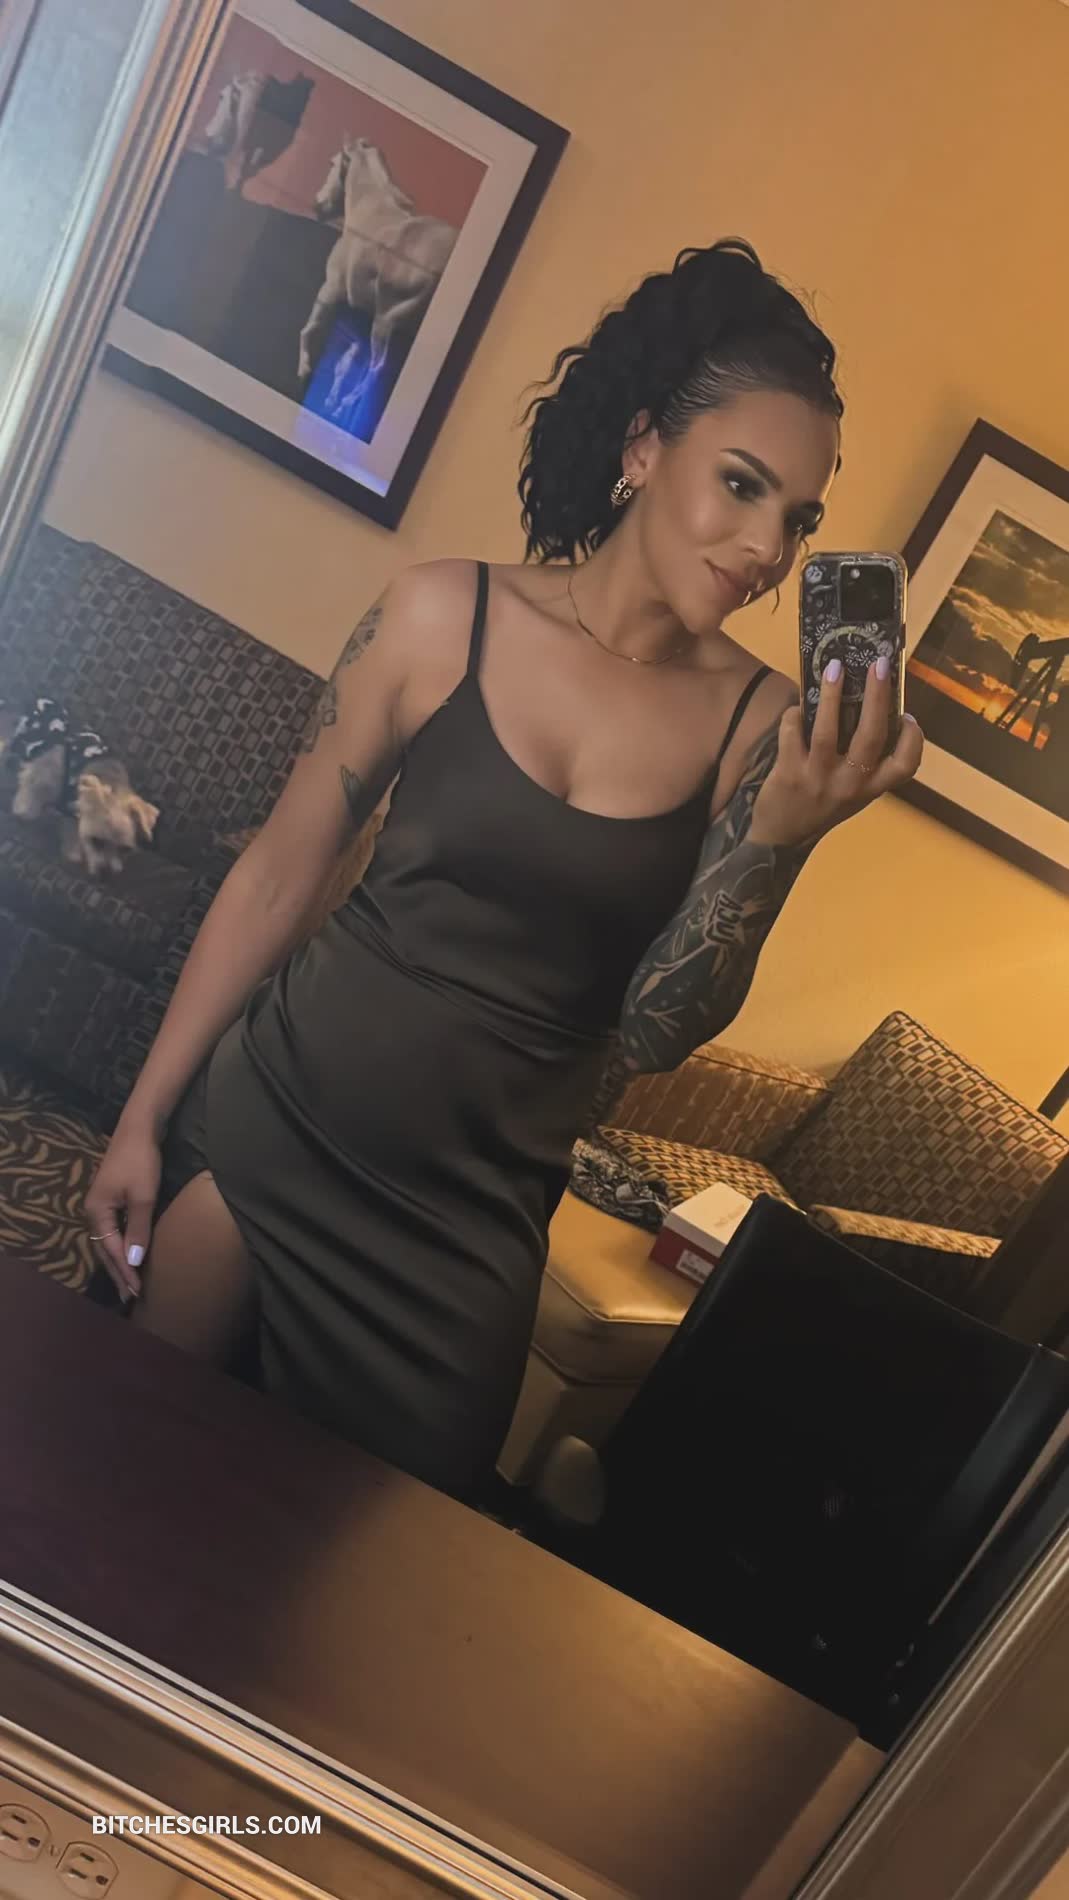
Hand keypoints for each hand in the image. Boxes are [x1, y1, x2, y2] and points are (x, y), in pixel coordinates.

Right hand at [84, 1121, 161, 1300]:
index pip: (111, 1251)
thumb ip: (138, 1230)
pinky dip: (122, 1245)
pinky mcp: (112, 1198)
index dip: (125, 1272)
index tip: (136, 1293)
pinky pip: (115, 1230)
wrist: (139, 1128)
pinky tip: (130, 1254)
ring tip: (129, 1282)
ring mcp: (102, 1204)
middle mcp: (94, 1211)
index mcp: (96, 1212)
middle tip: (130, 1297)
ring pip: (109, 1241)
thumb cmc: (141, 1162)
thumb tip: (133, 1261)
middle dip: (118, 1273)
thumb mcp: (143, 1197)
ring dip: (119, 1261)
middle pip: (104, 1250)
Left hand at [749, 659, 923, 848]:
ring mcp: (818, 778)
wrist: (781, 838)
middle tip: (880, 663)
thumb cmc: (823, 806)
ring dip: (831, 694)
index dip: (913, 739)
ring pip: (827, 730)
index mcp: (872, 789)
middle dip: (878, 695)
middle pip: (871, 735)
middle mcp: (850, 785)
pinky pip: (793, 732)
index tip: (908, 716)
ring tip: (835, 667)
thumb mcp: (854, 793)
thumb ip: (866, 761)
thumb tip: (871, 706)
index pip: (906, 766)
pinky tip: (798, 708)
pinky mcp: (789, 772)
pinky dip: (795, 714)